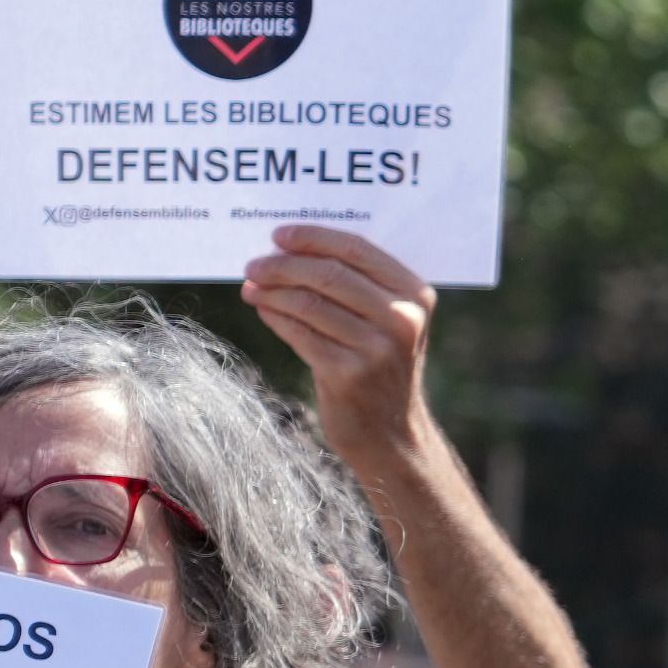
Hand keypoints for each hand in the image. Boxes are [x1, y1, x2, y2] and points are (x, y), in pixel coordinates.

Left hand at [242, 224, 436, 471]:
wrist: (391, 432)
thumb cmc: (380, 365)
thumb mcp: (388, 322)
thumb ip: (358, 285)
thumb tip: (292, 250)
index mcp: (415, 295)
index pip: (357, 250)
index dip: (313, 238)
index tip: (279, 235)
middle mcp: (402, 319)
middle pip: (329, 274)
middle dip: (284, 265)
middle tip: (255, 265)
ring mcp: (377, 349)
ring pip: (309, 303)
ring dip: (272, 292)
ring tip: (252, 288)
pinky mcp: (348, 375)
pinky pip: (299, 334)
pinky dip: (275, 317)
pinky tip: (263, 311)